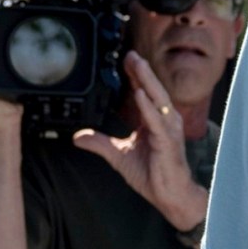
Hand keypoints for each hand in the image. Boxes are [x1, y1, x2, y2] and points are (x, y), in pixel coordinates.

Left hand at [73, 53, 206, 230]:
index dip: (135, 75)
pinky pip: (157, 122)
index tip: (125, 59)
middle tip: (130, 53)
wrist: (170, 195)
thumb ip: (100, 143)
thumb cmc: (153, 174)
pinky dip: (148, 108)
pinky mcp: (168, 142)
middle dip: (141, 70)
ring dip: (147, 81)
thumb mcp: (118, 155)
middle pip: (151, 90)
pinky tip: (140, 95)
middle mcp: (163, 121)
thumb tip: (78, 137)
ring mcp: (167, 130)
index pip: (144, 92)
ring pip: (157, 99)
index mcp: (153, 121)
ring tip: (137, 64)